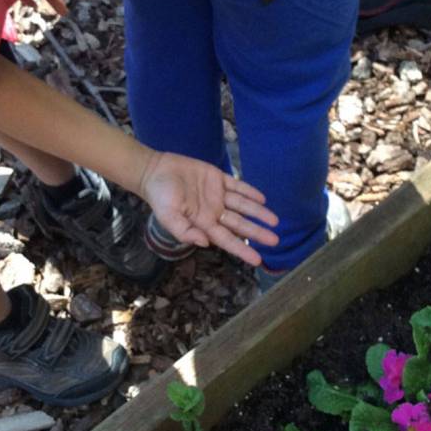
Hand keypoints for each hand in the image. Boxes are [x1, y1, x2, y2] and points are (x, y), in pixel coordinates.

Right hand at [137, 151, 278, 266]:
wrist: (155, 171)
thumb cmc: (160, 196)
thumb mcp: (167, 217)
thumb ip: (184, 232)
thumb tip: (205, 244)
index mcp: (203, 223)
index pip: (227, 239)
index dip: (242, 249)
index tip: (258, 260)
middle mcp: (214, 211)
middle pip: (240, 224)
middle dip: (257, 232)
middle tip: (275, 241)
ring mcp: (217, 195)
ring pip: (242, 206)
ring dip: (258, 213)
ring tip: (275, 221)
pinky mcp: (217, 178)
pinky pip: (237, 186)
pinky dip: (250, 191)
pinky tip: (262, 199)